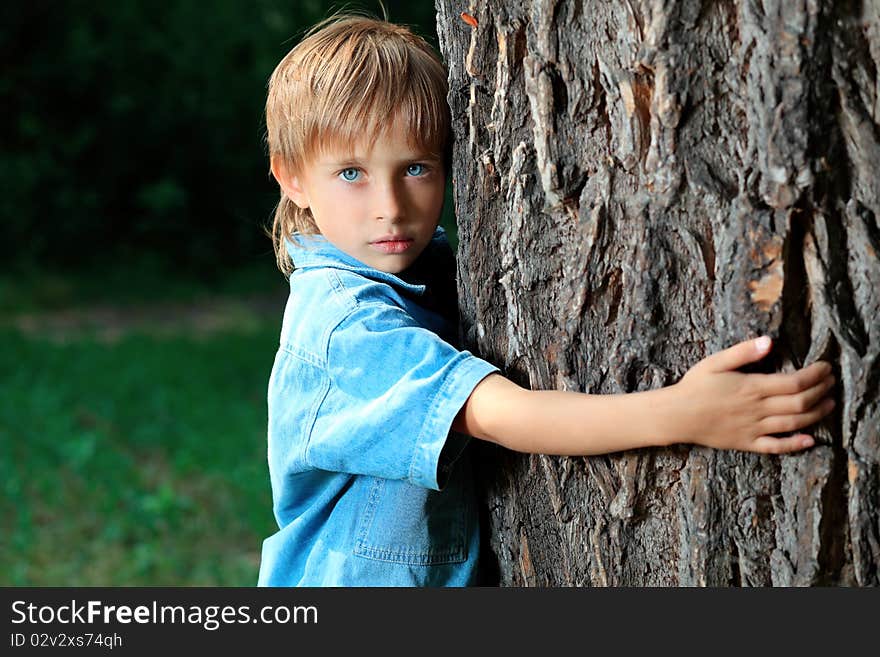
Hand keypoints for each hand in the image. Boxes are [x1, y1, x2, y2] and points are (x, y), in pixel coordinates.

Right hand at [671, 336, 835, 453]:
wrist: (676, 415)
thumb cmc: (694, 386)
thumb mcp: (715, 362)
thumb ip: (743, 352)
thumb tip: (769, 341)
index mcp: (751, 387)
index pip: (794, 382)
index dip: (815, 375)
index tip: (825, 368)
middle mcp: (757, 409)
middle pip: (800, 402)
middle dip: (821, 392)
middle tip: (832, 383)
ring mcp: (753, 428)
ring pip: (794, 423)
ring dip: (816, 414)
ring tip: (828, 404)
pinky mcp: (747, 443)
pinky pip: (776, 447)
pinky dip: (796, 444)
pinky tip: (811, 440)